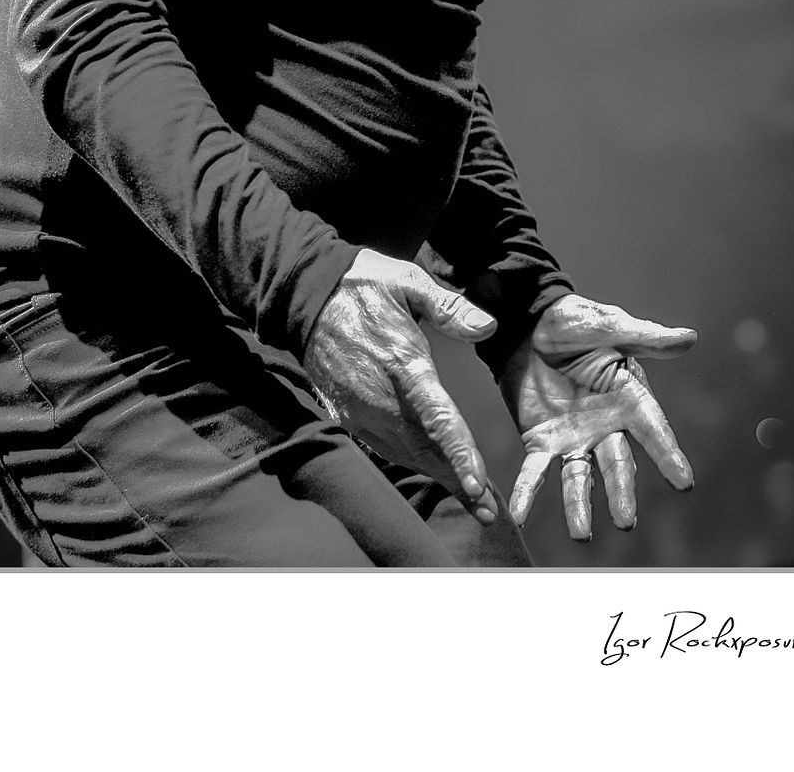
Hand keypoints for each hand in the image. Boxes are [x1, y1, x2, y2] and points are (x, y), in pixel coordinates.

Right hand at [304, 248, 499, 524]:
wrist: (304, 296)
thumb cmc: (362, 286)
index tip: (479, 487)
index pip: (437, 419)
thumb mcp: (408, 282)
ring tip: (470, 500)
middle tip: (489, 512)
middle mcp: (380, 397)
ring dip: (437, 477)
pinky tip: (430, 470)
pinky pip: (383, 447)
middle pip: (425, 450)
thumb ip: (449, 307)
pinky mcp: (346, 414)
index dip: (459, 455)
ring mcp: (360, 410)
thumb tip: (488, 328)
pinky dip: (410, 463)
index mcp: (402, 364)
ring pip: (405, 454)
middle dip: (458, 482)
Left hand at [502, 294, 696, 540]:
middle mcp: (606, 426)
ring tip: (580, 535)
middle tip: (625, 521)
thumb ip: (645, 336)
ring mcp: (574, 438)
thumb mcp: (608, 325)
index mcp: (629, 397)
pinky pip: (536, 470)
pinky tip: (518, 515)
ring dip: (580, 506)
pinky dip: (528, 492)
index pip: (654, 430)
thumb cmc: (574, 320)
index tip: (684, 482)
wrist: (527, 322)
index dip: (668, 454)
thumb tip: (689, 338)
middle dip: (622, 491)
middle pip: (618, 463)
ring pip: (580, 477)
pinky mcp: (541, 441)